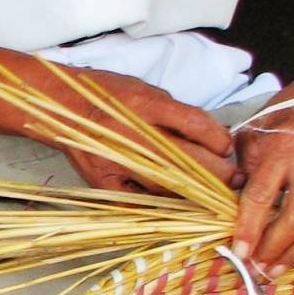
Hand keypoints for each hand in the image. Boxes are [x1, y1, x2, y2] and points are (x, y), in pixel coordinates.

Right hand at [47, 70, 234, 192]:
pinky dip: (162, 204)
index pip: (195, 125)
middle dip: (218, 172)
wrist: (60, 106)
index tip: (228, 148)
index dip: (219, 140)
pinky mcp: (104, 182)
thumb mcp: (147, 91)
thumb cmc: (108, 95)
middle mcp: (132, 134)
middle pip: (187, 161)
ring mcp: (117, 161)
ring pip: (168, 187)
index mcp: (145, 104)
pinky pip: (141, 200)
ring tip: (211, 193)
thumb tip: (213, 139)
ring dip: (195, 192)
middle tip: (233, 178)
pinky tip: (178, 203)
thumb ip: (178, 115)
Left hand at [229, 97, 293, 269]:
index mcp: (280, 149)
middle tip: (258, 267)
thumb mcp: (253, 135)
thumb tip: (230, 211)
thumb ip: (243, 169)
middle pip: (293, 220)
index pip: (261, 197)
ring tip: (278, 268)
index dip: (248, 229)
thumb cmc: (284, 119)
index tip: (239, 252)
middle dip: (272, 250)